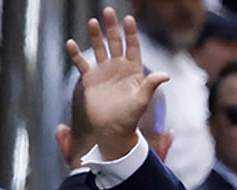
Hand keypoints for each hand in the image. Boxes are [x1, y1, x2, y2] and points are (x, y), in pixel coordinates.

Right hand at [65, 7, 168, 159]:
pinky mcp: (90, 79)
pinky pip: (81, 63)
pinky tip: (71, 43)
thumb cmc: (130, 118)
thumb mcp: (142, 101)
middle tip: (108, 11)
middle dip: (112, 28)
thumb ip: (151, 86)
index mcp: (133, 72)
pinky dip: (75, 54)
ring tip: (92, 22)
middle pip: (115, 43)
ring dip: (96, 36)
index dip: (131, 34)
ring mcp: (104, 73)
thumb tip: (165, 75)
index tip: (129, 19)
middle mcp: (118, 69)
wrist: (113, 130)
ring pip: (99, 49)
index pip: (133, 48)